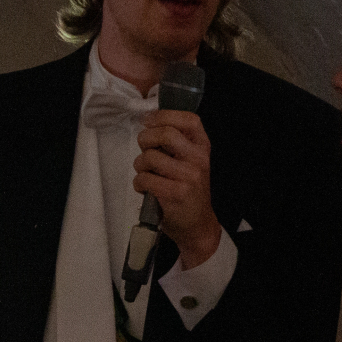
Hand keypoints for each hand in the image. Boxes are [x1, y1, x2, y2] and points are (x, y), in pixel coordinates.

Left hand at [136, 109, 222, 266]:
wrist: (198, 224)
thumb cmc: (189, 189)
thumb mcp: (192, 161)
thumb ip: (177, 143)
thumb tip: (148, 121)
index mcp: (202, 147)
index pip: (189, 120)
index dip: (164, 116)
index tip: (148, 122)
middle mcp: (198, 159)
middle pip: (166, 134)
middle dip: (146, 138)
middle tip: (144, 148)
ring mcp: (188, 177)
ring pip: (150, 157)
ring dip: (140, 164)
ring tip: (145, 172)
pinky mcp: (174, 194)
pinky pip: (145, 179)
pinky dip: (139, 183)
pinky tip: (145, 188)